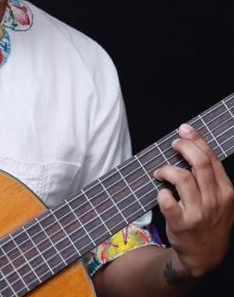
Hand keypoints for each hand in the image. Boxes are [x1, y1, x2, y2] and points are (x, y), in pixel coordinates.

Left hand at [154, 123, 233, 278]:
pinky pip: (166, 200)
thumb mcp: (220, 200)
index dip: (196, 140)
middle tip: (173, 145)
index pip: (212, 158)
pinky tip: (161, 192)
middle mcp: (215, 201)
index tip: (184, 129)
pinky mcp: (181, 224)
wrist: (203, 256)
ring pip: (181, 177)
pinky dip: (161, 192)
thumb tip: (192, 144)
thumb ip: (211, 177)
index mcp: (226, 192)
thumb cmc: (209, 220)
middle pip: (199, 163)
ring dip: (166, 169)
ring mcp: (199, 213)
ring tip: (161, 173)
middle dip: (183, 147)